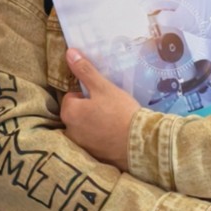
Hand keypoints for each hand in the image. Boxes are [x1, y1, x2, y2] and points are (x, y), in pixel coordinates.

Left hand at [59, 49, 141, 168]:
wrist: (141, 143)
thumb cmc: (120, 112)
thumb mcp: (103, 87)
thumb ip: (85, 70)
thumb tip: (69, 52)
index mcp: (69, 113)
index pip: (71, 98)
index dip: (86, 95)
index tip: (101, 97)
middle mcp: (70, 132)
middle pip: (76, 114)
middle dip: (89, 110)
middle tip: (109, 108)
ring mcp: (82, 147)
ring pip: (85, 129)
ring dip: (94, 125)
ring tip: (113, 122)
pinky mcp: (94, 157)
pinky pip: (94, 143)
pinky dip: (101, 139)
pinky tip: (115, 135)